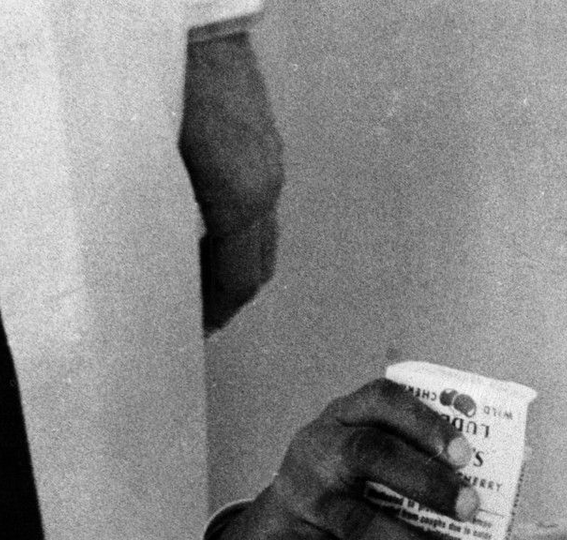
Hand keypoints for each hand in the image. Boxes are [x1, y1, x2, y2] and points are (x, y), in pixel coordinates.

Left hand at [179, 31, 284, 331]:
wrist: (191, 7)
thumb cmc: (164, 81)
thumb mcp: (149, 160)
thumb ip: (158, 216)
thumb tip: (161, 262)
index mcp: (243, 199)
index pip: (237, 278)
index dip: (216, 310)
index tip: (196, 331)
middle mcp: (266, 183)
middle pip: (258, 261)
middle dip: (231, 293)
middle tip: (202, 312)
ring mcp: (269, 155)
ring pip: (262, 228)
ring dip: (237, 256)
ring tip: (204, 270)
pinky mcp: (261, 130)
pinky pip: (259, 196)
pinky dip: (239, 223)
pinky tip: (209, 217)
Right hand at [212, 380, 479, 539]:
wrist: (280, 526)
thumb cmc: (350, 487)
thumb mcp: (372, 462)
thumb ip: (415, 464)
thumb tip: (483, 498)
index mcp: (346, 417)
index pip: (382, 400)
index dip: (424, 422)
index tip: (465, 454)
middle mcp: (318, 448)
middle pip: (369, 454)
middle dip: (426, 482)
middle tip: (470, 509)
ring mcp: (301, 495)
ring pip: (358, 519)